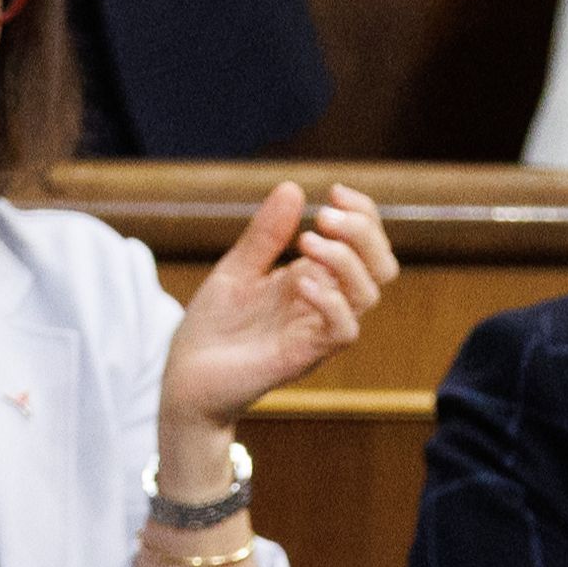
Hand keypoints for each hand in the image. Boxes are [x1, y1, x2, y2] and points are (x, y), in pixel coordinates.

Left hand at [157, 179, 393, 433]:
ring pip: (368, 295)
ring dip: (345, 259)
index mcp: (314, 280)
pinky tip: (300, 282)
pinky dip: (330, 300)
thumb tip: (294, 187)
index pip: (367, 245)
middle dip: (363, 232)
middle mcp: (324, 305)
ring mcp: (317, 331)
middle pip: (382, 267)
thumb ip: (265, 234)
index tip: (333, 191)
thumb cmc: (213, 328)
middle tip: (323, 216)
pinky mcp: (303, 356)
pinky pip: (343, 331)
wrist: (185, 379)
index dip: (364, 214)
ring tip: (306, 241)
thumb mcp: (237, 268)